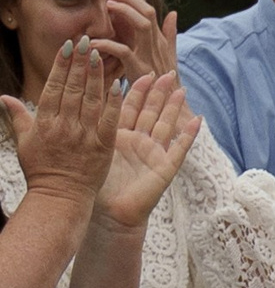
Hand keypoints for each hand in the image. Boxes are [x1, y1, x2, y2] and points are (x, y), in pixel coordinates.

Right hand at [4, 38, 117, 209]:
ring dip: (96, 75)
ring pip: (90, 99)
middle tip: (86, 40)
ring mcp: (84, 135)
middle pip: (72, 88)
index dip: (61, 65)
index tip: (68, 46)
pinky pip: (109, 120)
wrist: (60, 198)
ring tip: (100, 54)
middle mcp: (64, 126)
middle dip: (79, 62)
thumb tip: (5, 97)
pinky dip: (113, 102)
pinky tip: (119, 84)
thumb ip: (18, 117)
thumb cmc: (41, 170)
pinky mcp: (103, 147)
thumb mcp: (24, 143)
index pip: (54, 87)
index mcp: (45, 123)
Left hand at [95, 67, 199, 230]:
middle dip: (159, 92)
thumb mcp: (89, 151)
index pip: (129, 107)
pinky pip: (180, 148)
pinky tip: (198, 120)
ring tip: (181, 88)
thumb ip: (84, 130)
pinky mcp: (165, 167)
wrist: (110, 216)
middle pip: (150, 111)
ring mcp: (154, 154)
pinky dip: (189, 134)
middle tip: (167, 72)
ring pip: (166, 124)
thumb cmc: (96, 187)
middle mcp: (138, 142)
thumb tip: (63, 108)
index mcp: (118, 136)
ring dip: (174, 107)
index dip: (137, 90)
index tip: (142, 71)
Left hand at [102, 0, 179, 83]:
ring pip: (141, 25)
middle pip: (148, 13)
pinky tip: (94, 42)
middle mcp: (156, 44)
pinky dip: (107, 44)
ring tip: (107, 8)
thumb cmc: (165, 80)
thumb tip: (173, 14)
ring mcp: (149, 55)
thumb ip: (170, 34)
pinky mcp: (138, 68)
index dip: (133, 0)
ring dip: (124, 12)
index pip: (150, 11)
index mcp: (160, 40)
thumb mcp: (169, 55)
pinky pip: (123, 51)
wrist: (169, 103)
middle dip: (129, 1)